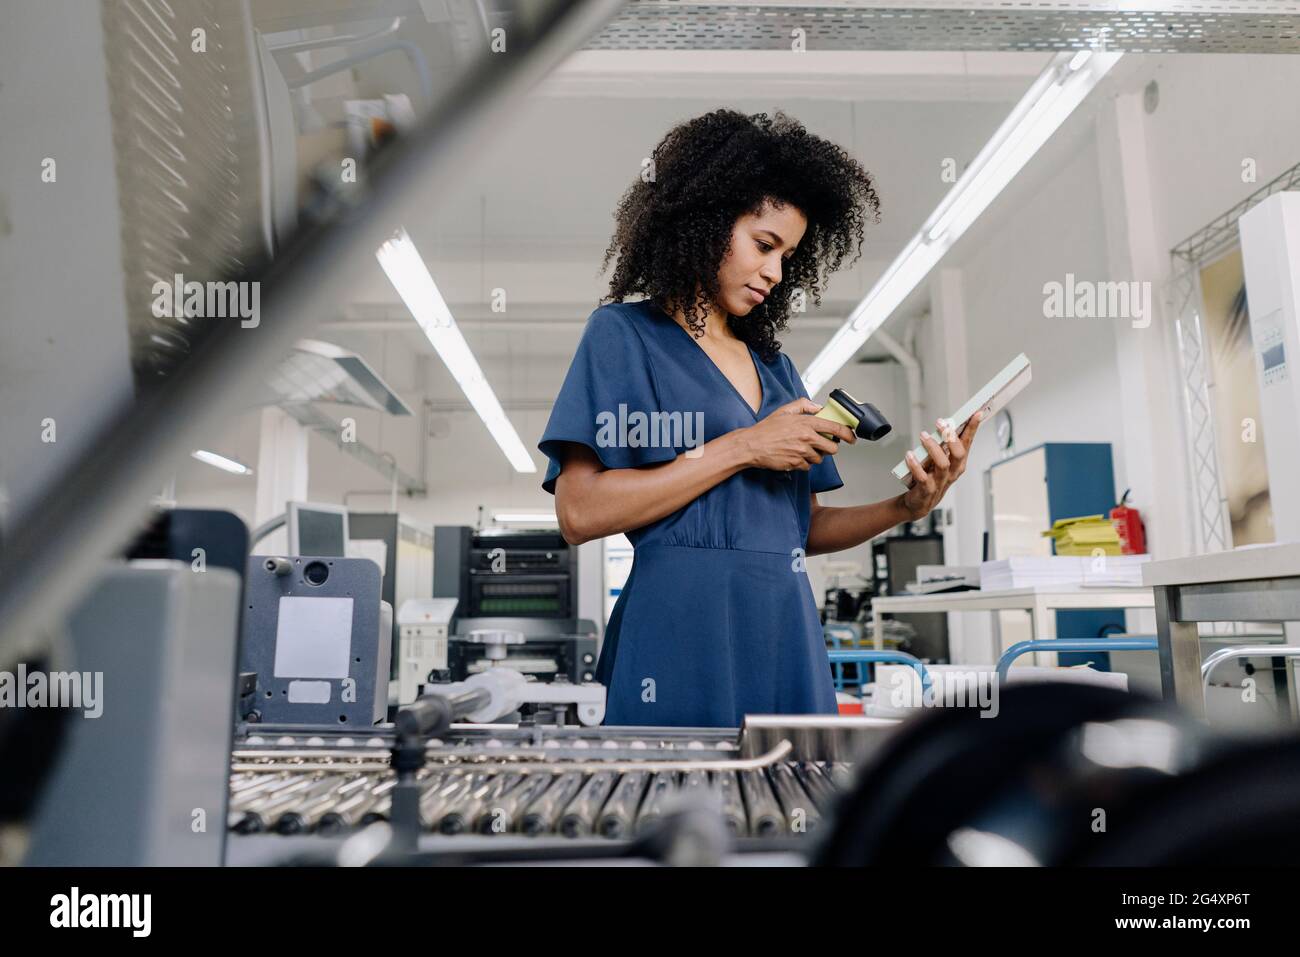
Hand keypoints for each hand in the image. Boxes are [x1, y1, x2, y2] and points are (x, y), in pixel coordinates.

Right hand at [738, 398, 854, 471]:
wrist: (751, 445)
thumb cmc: (766, 429)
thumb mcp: (784, 410)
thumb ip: (803, 405)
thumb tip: (817, 407)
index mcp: (807, 423)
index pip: (836, 429)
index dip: (848, 434)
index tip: (851, 437)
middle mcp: (807, 437)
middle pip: (832, 448)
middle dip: (829, 448)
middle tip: (821, 445)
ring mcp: (802, 452)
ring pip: (819, 458)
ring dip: (814, 456)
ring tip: (801, 449)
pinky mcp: (796, 463)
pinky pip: (808, 466)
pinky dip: (803, 463)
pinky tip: (794, 456)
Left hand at [898, 410, 983, 519]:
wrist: (919, 502)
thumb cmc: (931, 477)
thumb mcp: (940, 460)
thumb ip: (943, 446)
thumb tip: (945, 424)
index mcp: (958, 463)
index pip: (968, 443)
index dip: (973, 428)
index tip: (977, 413)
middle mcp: (953, 472)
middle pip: (958, 453)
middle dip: (951, 437)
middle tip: (940, 422)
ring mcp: (940, 482)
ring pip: (942, 464)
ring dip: (933, 448)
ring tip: (923, 435)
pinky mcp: (927, 490)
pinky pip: (923, 477)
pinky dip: (915, 465)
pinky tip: (909, 455)